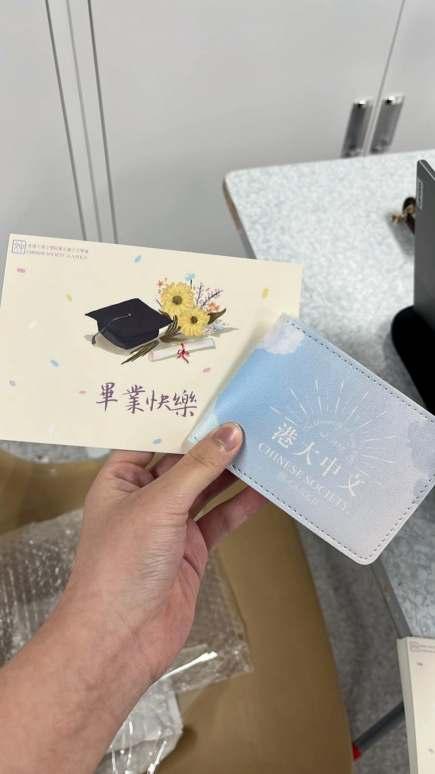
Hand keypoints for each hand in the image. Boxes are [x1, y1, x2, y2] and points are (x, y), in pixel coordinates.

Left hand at [64, 422, 264, 685]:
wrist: (121, 637)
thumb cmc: (120, 565)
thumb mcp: (159, 504)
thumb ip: (198, 467)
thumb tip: (230, 432)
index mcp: (121, 479)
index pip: (154, 438)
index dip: (184, 419)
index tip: (218, 398)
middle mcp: (144, 498)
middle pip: (184, 462)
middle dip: (214, 444)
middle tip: (250, 418)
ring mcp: (169, 525)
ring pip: (205, 489)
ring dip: (231, 472)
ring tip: (263, 445)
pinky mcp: (191, 550)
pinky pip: (219, 519)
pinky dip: (240, 505)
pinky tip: (262, 489)